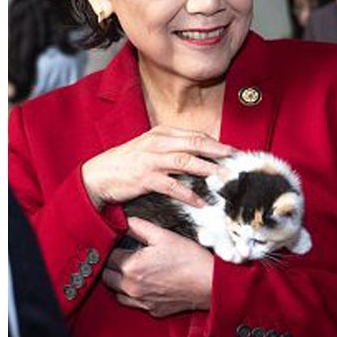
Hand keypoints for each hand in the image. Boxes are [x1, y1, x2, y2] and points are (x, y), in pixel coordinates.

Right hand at [81, 125, 234, 208]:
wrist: (97, 175)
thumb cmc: (124, 163)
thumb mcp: (148, 148)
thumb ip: (171, 148)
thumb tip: (199, 155)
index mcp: (160, 133)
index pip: (195, 135)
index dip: (217, 144)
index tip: (234, 153)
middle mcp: (157, 143)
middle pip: (195, 144)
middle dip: (220, 152)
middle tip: (239, 160)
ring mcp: (150, 160)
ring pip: (186, 161)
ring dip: (209, 170)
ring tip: (226, 178)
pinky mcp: (145, 178)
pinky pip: (172, 186)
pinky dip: (189, 194)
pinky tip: (201, 202)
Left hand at [101, 217, 213, 317]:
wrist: (212, 284)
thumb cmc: (191, 260)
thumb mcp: (163, 235)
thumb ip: (138, 226)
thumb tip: (123, 221)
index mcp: (131, 267)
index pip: (107, 255)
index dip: (112, 246)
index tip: (118, 243)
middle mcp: (132, 287)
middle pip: (106, 274)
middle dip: (111, 264)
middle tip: (122, 255)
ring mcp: (141, 301)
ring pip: (115, 290)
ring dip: (118, 280)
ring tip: (131, 269)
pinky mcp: (151, 310)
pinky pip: (131, 302)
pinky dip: (132, 294)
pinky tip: (143, 283)